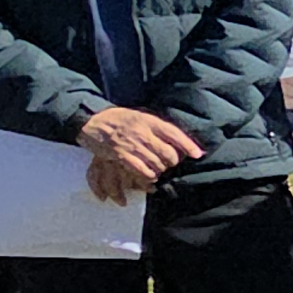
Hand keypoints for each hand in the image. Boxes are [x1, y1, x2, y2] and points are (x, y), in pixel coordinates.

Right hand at [76, 106, 202, 202]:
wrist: (95, 121)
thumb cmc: (121, 119)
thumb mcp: (142, 117)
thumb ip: (158, 128)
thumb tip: (179, 140)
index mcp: (150, 121)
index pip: (174, 133)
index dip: (188, 145)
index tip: (198, 155)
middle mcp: (143, 133)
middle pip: (168, 153)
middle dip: (173, 162)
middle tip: (170, 164)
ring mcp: (132, 145)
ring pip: (157, 164)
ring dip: (160, 170)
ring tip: (159, 169)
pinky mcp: (122, 156)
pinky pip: (142, 170)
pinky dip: (148, 175)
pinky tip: (149, 175)